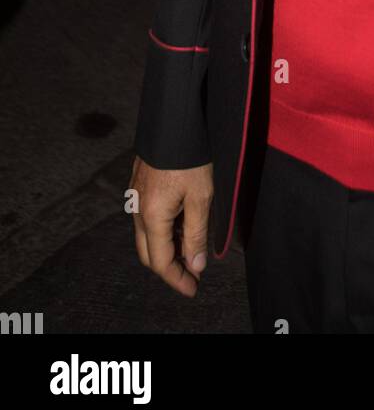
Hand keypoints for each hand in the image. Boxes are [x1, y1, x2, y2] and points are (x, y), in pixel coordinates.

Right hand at [131, 156, 213, 297]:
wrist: (174, 121)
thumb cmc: (190, 158)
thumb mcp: (200, 197)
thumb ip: (196, 234)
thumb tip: (195, 265)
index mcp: (152, 217)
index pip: (160, 262)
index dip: (177, 279)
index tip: (193, 288)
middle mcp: (137, 210)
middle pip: (148, 253)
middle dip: (169, 267)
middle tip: (192, 274)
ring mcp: (135, 197)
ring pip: (147, 235)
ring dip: (166, 248)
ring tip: (191, 250)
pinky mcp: (139, 185)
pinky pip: (146, 218)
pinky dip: (162, 230)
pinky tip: (181, 225)